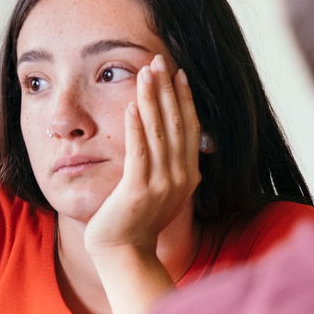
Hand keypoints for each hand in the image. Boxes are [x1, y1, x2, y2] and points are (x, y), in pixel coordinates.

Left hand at [83, 56, 201, 258]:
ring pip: (159, 132)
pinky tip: (132, 105)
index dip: (184, 98)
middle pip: (176, 123)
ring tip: (146, 72)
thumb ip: (169, 167)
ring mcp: (161, 185)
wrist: (125, 254)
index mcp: (188, 176)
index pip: (188, 128)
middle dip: (168, 89)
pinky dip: (137, 127)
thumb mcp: (161, 192)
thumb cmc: (137, 223)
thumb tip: (171, 141)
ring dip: (152, 99)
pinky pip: (139, 152)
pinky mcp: (138, 191)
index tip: (177, 73)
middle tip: (160, 60)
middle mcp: (180, 178)